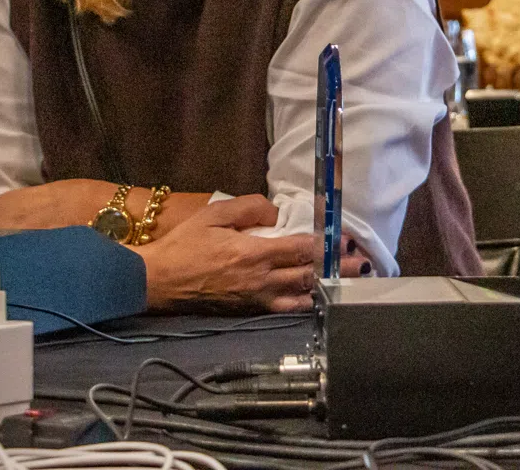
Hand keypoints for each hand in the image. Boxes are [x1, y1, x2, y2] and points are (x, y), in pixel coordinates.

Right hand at [136, 194, 368, 311]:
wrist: (157, 281)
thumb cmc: (184, 245)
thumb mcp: (214, 214)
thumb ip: (250, 209)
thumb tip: (276, 213)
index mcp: (254, 254)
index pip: (301, 249)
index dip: (327, 244)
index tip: (346, 238)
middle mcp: (261, 280)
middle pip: (309, 274)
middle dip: (338, 268)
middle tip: (362, 262)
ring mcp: (256, 299)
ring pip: (302, 296)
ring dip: (327, 287)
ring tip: (349, 281)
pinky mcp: (249, 310)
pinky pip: (285, 310)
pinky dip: (306, 304)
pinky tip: (318, 299)